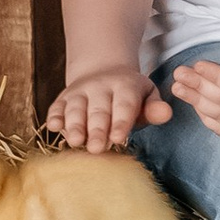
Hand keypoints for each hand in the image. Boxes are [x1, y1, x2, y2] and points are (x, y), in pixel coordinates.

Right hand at [48, 63, 169, 152]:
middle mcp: (100, 86)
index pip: (124, 105)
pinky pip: (57, 106)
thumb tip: (166, 114)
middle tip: (96, 148)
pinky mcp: (63, 97)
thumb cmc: (130, 94)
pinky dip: (54, 116)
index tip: (118, 139)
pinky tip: (53, 127)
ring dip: (74, 125)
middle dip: (96, 129)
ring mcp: (80, 91)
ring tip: (75, 142)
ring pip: (76, 108)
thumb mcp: (147, 95)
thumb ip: (155, 107)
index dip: (120, 122)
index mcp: (124, 86)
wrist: (103, 71)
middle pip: (98, 110)